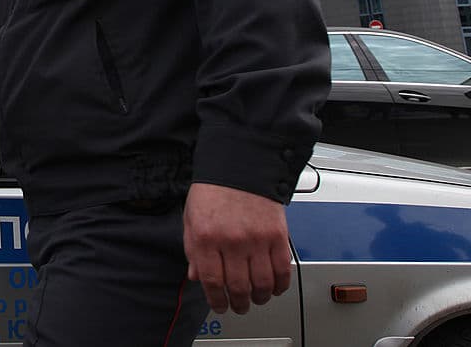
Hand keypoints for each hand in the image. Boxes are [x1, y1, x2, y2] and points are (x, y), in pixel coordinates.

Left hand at [183, 183, 291, 314]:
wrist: (239, 166)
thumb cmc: (213, 191)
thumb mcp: (192, 220)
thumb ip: (193, 250)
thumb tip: (197, 277)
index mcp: (206, 237)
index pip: (212, 282)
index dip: (216, 300)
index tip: (220, 306)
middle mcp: (231, 240)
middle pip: (238, 287)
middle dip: (239, 303)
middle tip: (239, 306)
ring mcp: (256, 239)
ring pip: (262, 283)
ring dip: (259, 298)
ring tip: (256, 299)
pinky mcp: (277, 235)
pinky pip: (282, 269)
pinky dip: (279, 284)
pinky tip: (273, 287)